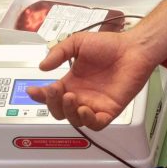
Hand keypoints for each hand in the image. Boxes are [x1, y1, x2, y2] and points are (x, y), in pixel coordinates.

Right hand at [26, 31, 157, 130]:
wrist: (134, 48)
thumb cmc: (110, 45)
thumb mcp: (78, 43)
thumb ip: (59, 52)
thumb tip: (43, 66)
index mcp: (72, 82)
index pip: (50, 95)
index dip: (40, 95)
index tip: (33, 90)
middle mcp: (82, 95)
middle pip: (59, 111)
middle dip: (52, 103)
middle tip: (55, 90)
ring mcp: (95, 104)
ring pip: (74, 120)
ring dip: (68, 111)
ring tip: (71, 96)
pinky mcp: (110, 109)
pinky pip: (96, 124)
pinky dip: (88, 121)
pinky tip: (84, 109)